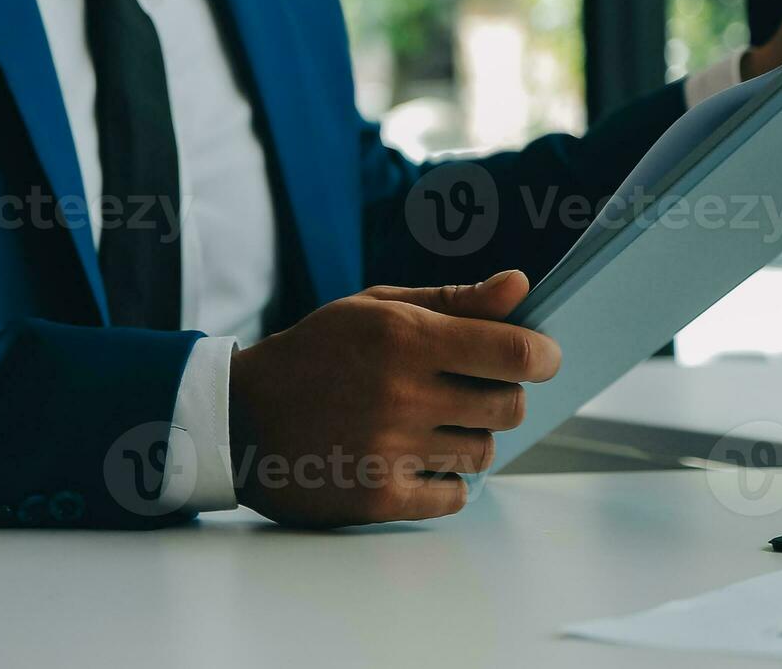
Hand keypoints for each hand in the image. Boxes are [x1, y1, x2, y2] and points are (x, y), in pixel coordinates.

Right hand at [228, 271, 559, 528]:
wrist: (239, 418)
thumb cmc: (311, 356)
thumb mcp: (372, 308)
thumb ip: (452, 300)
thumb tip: (521, 287)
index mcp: (403, 337)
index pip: (516, 352)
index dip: (542, 356)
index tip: (538, 358)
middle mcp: (402, 393)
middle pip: (511, 407)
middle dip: (500, 397)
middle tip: (465, 392)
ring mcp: (391, 448)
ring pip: (484, 452)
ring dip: (467, 438)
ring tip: (427, 425)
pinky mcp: (379, 495)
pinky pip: (456, 495)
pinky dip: (445, 480)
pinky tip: (414, 458)